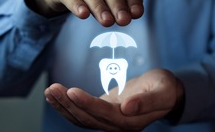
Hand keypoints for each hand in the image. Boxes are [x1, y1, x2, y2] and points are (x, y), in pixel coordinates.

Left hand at [44, 69, 184, 130]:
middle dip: (68, 104)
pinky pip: (83, 113)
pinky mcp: (103, 113)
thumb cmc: (164, 88)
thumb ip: (147, 101)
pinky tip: (57, 96)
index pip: (104, 115)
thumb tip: (128, 107)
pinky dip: (68, 106)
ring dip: (64, 106)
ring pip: (81, 118)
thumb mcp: (162, 91)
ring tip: (50, 91)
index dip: (87, 104)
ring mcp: (109, 121)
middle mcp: (117, 126)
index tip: (71, 91)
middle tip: (53, 88)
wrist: (163, 92)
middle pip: (88, 119)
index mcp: (130, 123)